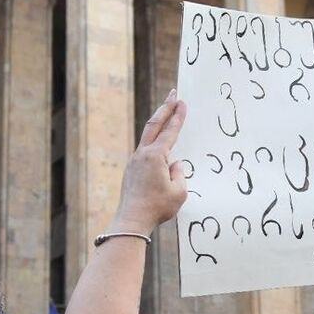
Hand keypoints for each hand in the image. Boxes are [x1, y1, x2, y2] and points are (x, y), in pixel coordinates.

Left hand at [109, 90, 187, 234]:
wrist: (132, 220)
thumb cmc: (157, 207)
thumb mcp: (179, 192)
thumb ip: (179, 174)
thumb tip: (175, 165)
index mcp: (155, 156)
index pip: (170, 131)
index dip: (177, 116)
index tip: (182, 101)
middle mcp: (142, 155)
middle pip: (154, 125)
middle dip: (165, 108)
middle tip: (173, 93)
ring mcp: (134, 161)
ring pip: (147, 136)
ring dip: (158, 122)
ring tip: (166, 112)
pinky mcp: (131, 170)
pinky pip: (144, 150)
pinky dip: (153, 140)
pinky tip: (158, 143)